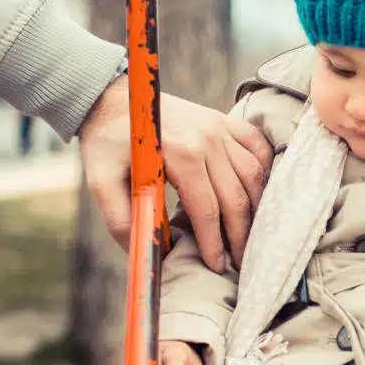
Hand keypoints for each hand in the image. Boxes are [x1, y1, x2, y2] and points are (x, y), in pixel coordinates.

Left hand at [78, 76, 274, 272]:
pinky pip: (258, 146)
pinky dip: (264, 171)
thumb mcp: (100, 181)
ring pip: (254, 175)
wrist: (112, 98)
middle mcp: (207, 137)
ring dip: (255, 209)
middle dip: (239, 236)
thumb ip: (122, 219)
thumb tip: (147, 255)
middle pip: (236, 197)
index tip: (216, 266)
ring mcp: (219, 126)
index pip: (207, 208)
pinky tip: (257, 194)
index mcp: (180, 152)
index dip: (214, 243)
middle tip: (238, 262)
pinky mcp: (224, 120)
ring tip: (248, 236)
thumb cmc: (107, 141)